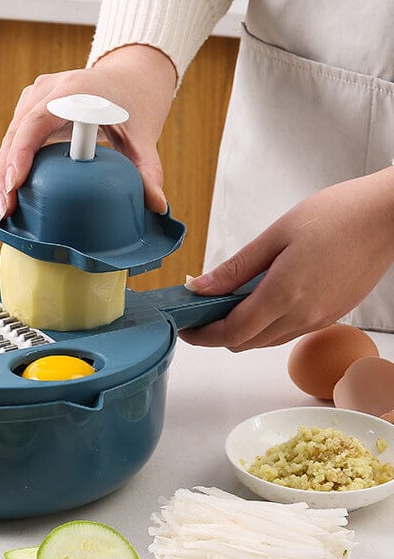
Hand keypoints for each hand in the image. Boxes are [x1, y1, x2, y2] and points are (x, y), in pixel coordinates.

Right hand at [0, 44, 176, 219]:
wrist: (129, 77)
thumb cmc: (134, 104)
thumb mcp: (144, 136)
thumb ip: (148, 169)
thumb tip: (157, 205)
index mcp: (74, 91)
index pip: (37, 122)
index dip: (22, 153)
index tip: (15, 183)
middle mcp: (48, 91)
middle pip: (16, 134)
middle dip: (5, 175)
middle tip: (5, 211)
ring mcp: (35, 98)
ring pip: (10, 139)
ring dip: (2, 175)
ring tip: (2, 210)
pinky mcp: (30, 109)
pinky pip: (14, 140)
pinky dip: (8, 168)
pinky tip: (6, 196)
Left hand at [180, 167, 393, 349]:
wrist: (389, 216)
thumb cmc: (337, 215)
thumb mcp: (275, 235)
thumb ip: (235, 268)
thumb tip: (198, 287)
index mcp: (285, 295)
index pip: (231, 333)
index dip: (202, 336)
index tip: (184, 326)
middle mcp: (303, 316)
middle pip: (245, 343)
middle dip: (215, 335)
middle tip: (197, 314)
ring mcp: (319, 320)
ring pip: (265, 341)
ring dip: (240, 331)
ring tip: (223, 305)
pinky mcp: (330, 316)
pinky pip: (287, 332)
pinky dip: (264, 325)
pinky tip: (257, 300)